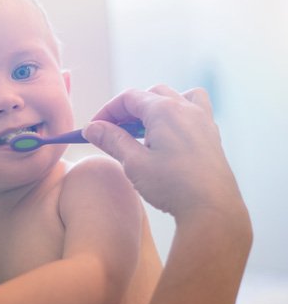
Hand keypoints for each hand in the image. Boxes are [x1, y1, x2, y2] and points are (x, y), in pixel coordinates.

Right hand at [82, 85, 244, 221]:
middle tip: (113, 130)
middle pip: (149, 94)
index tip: (94, 128)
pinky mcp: (211, 134)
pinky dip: (177, 113)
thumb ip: (112, 140)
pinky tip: (169, 137)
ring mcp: (202, 120)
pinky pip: (194, 109)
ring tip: (144, 128)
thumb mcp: (134, 163)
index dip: (107, 111)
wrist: (212, 209)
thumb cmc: (173, 186)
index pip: (128, 98)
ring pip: (175, 96)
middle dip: (127, 109)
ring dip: (155, 106)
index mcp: (164, 110)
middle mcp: (186, 108)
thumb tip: (92, 128)